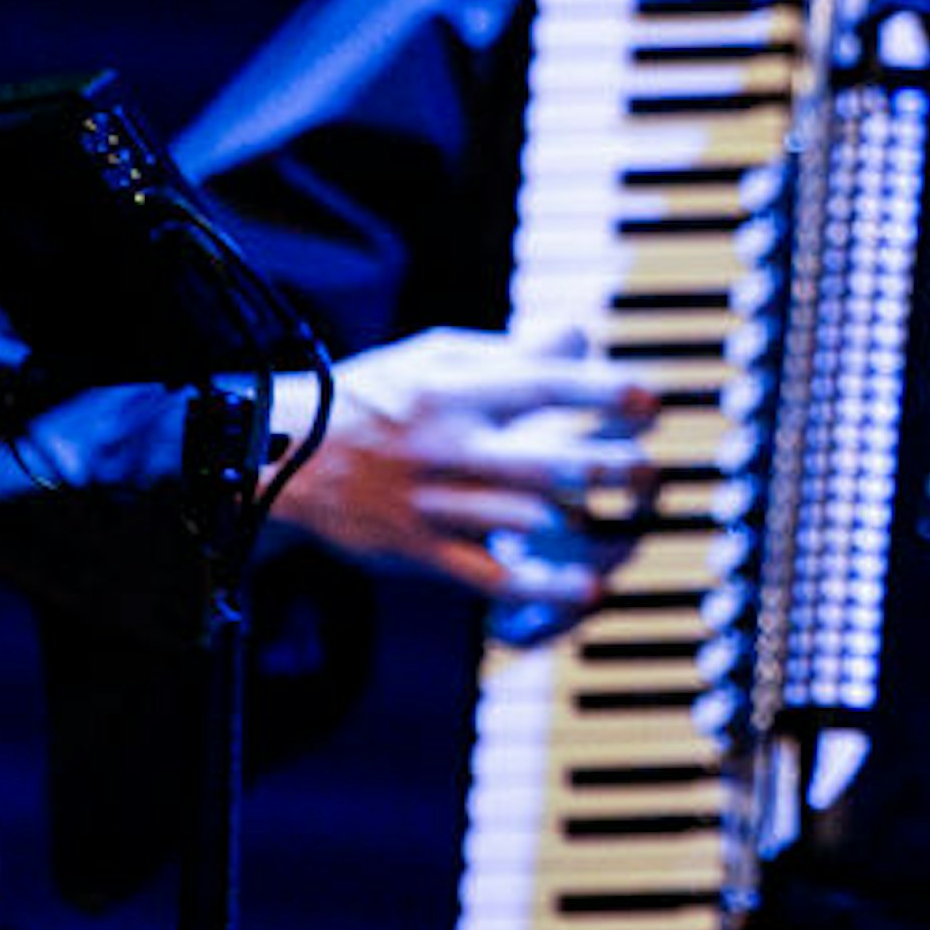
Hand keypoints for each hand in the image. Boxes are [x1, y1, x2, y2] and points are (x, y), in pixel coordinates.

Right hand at [270, 325, 659, 611]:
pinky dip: (543, 588)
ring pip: (526, 521)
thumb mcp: (433, 354)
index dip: (605, 392)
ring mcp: (435, 501)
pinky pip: (489, 575)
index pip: (545, 384)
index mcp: (457, 390)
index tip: (651, 402)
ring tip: (636, 526)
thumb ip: (508, 351)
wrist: (278, 458)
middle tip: (652, 472)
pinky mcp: (420, 549)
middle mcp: (451, 445)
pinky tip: (589, 591)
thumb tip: (581, 339)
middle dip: (612, 467)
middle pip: (547, 460)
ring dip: (589, 527)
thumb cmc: (372, 398)